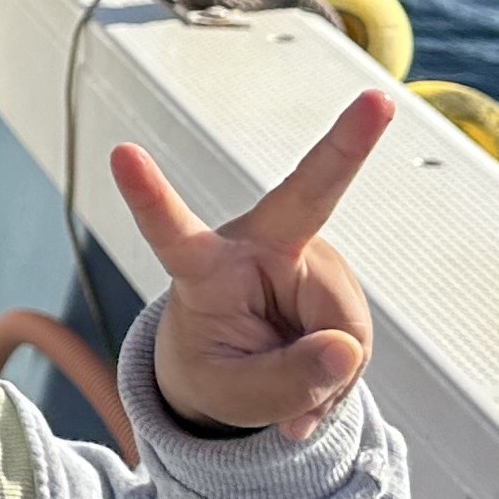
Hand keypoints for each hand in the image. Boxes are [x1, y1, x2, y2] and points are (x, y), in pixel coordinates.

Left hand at [121, 90, 388, 441]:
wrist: (234, 369)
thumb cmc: (215, 370)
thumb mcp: (232, 395)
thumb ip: (283, 381)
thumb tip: (344, 352)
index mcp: (203, 267)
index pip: (173, 233)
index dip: (150, 197)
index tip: (121, 154)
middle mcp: (257, 246)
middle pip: (307, 197)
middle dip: (346, 145)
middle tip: (377, 103)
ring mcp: (304, 258)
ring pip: (342, 326)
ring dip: (326, 368)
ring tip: (287, 373)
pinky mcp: (332, 277)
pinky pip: (354, 339)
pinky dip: (340, 372)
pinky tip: (314, 373)